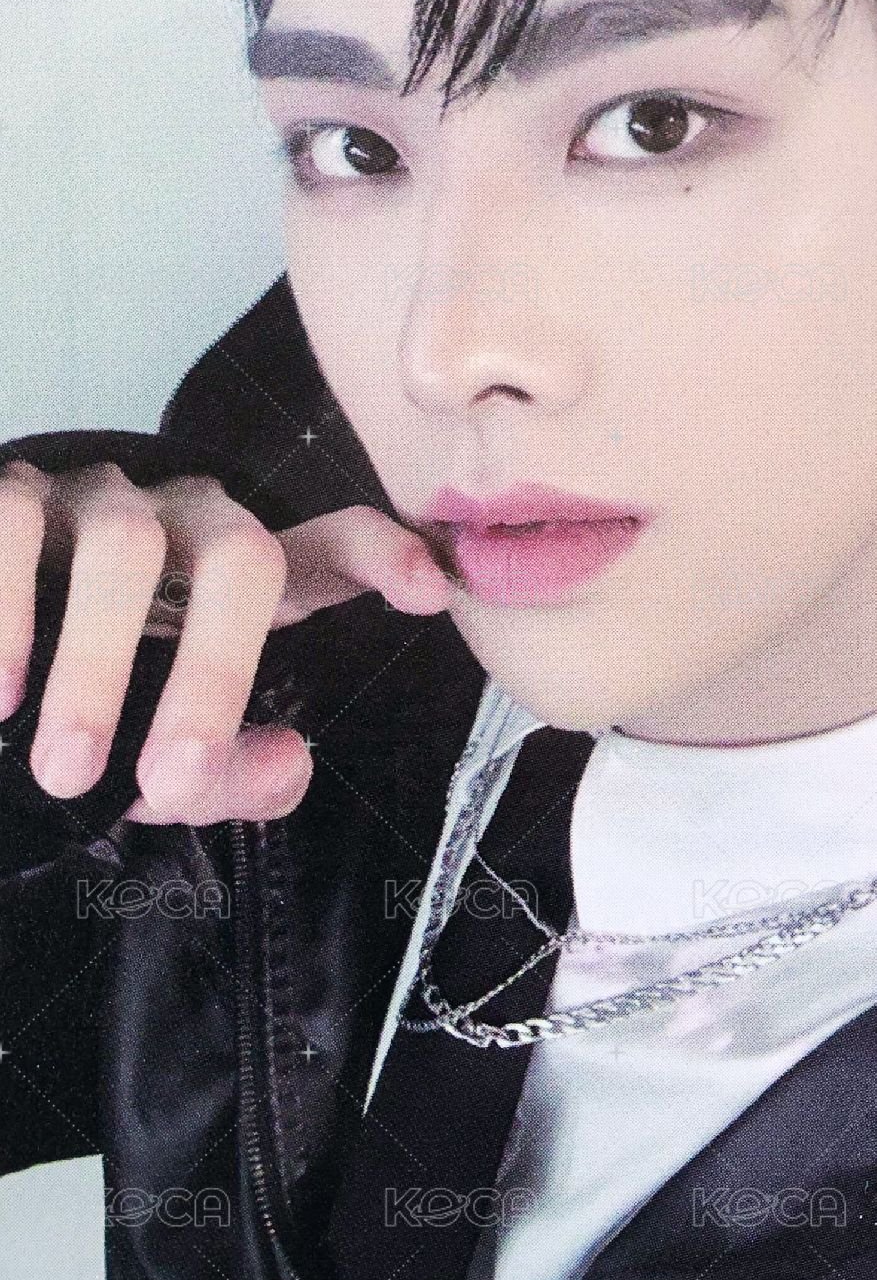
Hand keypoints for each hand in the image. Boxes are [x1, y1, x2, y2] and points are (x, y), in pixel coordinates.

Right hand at [0, 460, 455, 824]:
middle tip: (169, 782)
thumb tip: (292, 764)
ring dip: (97, 668)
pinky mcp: (15, 498)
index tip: (429, 591)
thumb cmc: (106, 710)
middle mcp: (186, 520)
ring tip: (68, 771)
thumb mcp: (174, 754)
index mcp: (244, 574)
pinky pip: (14, 527)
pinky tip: (1, 699)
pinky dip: (6, 617)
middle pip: (241, 556)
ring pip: (125, 545)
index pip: (332, 543)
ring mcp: (101, 499)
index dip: (383, 555)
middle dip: (215, 673)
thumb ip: (237, 776)